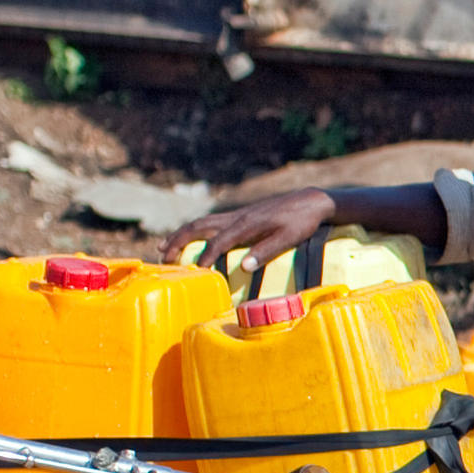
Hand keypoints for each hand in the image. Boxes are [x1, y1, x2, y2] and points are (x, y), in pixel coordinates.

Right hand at [164, 187, 338, 271]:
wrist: (310, 201)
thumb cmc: (301, 222)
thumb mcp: (288, 238)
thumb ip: (266, 251)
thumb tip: (243, 267)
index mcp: (246, 224)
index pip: (218, 241)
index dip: (205, 256)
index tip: (194, 271)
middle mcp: (236, 217)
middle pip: (198, 227)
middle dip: (178, 242)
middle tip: (163, 259)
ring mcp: (235, 215)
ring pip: (200, 223)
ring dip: (180, 235)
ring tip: (163, 248)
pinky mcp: (239, 216)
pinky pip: (208, 222)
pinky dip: (193, 230)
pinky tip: (188, 239)